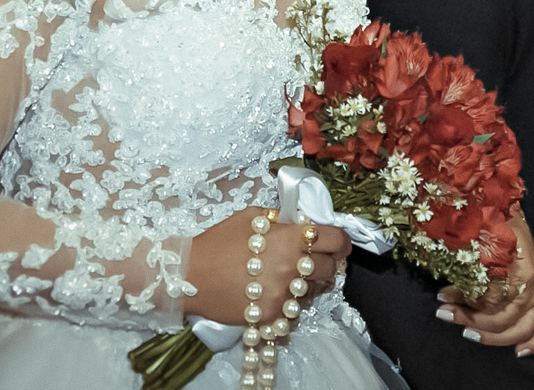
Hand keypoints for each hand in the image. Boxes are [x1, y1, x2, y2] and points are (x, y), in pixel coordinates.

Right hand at [186, 207, 351, 325]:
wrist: (191, 276)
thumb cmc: (219, 241)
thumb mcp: (252, 217)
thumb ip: (282, 220)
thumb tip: (302, 224)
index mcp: (291, 239)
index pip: (335, 240)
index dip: (342, 240)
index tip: (340, 242)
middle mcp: (293, 268)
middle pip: (331, 268)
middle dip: (329, 262)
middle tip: (318, 258)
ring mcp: (284, 295)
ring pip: (316, 291)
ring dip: (312, 282)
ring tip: (295, 275)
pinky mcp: (274, 316)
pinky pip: (296, 309)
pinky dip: (293, 300)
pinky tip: (278, 290)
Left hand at [435, 209, 533, 356]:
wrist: (513, 219)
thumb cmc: (498, 225)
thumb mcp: (482, 236)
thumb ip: (468, 258)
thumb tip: (445, 286)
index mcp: (522, 269)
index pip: (492, 298)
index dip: (464, 300)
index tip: (441, 295)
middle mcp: (533, 288)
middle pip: (502, 318)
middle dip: (469, 318)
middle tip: (444, 312)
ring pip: (518, 330)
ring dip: (489, 335)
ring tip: (464, 330)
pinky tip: (518, 352)